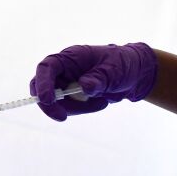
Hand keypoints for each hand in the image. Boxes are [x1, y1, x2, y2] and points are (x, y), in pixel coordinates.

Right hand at [30, 43, 158, 120]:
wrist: (133, 75)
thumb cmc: (122, 65)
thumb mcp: (114, 70)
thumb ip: (98, 78)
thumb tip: (83, 87)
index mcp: (70, 57)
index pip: (47, 68)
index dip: (43, 83)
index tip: (47, 100)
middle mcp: (63, 70)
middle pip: (42, 87)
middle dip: (50, 104)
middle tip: (62, 117)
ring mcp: (66, 83)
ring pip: (57, 102)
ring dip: (76, 108)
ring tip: (101, 103)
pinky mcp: (72, 96)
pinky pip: (69, 107)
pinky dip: (83, 109)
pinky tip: (100, 103)